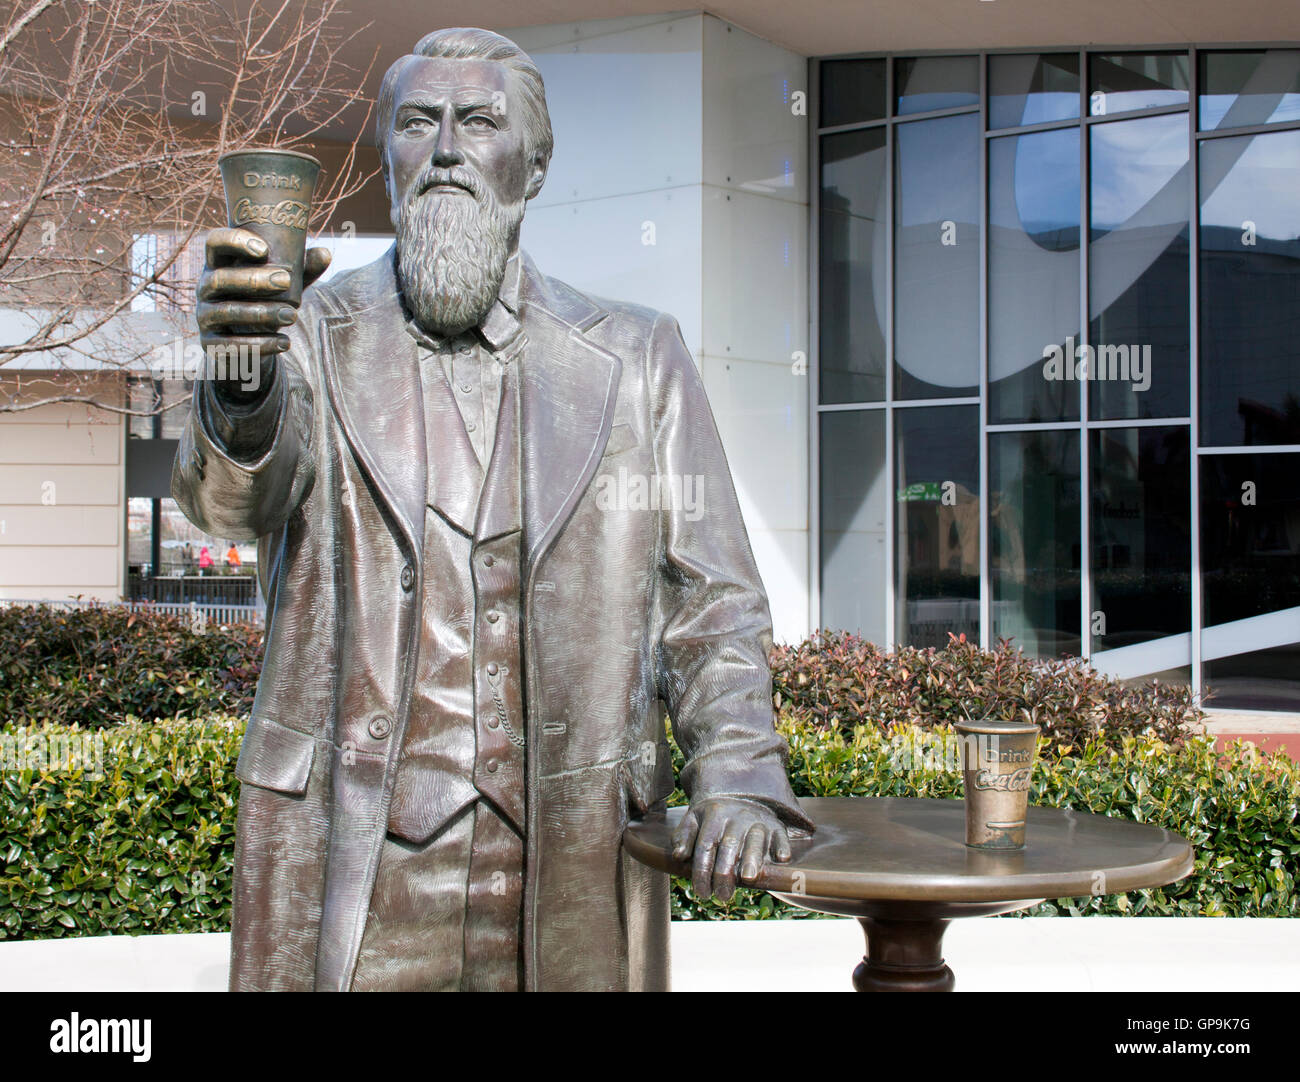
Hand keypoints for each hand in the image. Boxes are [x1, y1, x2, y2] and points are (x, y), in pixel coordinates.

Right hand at [196, 227, 330, 402]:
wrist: (250, 344)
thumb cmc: (266, 302)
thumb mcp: (283, 286)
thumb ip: (301, 271)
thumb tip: (325, 253)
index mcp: (219, 265)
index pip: (214, 243)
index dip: (233, 241)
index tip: (264, 249)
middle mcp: (206, 288)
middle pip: (220, 279)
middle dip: (253, 279)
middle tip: (285, 280)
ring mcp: (204, 315)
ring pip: (226, 311)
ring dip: (261, 313)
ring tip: (292, 316)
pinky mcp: (210, 343)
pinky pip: (230, 345)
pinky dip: (260, 344)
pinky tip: (284, 342)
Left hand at [671, 798, 791, 902]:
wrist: (741, 794)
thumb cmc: (713, 817)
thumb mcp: (694, 819)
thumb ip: (684, 837)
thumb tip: (679, 857)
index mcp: (714, 814)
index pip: (705, 846)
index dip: (702, 871)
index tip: (701, 892)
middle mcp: (736, 816)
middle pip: (729, 846)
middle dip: (725, 873)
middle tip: (721, 896)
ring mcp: (758, 819)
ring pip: (755, 840)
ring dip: (752, 859)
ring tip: (747, 879)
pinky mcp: (776, 825)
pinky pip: (781, 835)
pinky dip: (782, 846)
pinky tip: (781, 860)